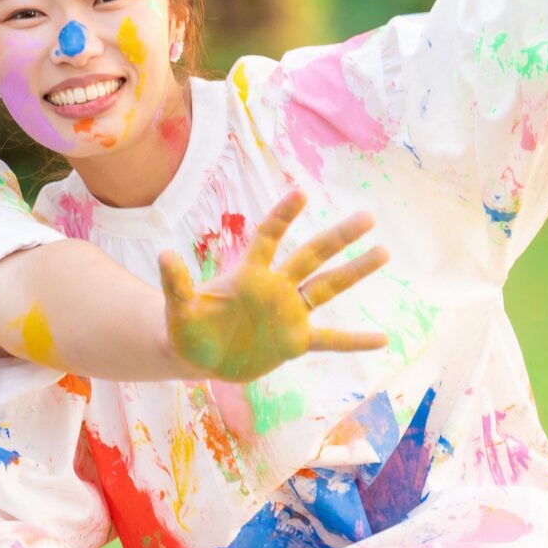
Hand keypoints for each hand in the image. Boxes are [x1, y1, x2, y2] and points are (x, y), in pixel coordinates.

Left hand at [159, 190, 389, 381]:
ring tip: (384, 251)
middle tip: (368, 216)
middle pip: (312, 256)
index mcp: (248, 275)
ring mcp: (288, 313)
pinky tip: (383, 339)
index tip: (301, 192)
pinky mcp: (294, 341)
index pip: (269, 237)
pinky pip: (330, 340)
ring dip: (355, 271)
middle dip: (339, 237)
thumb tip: (163, 255)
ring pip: (328, 288)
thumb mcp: (178, 309)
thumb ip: (176, 284)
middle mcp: (275, 288)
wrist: (196, 355)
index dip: (283, 216)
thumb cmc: (185, 327)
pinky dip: (354, 341)